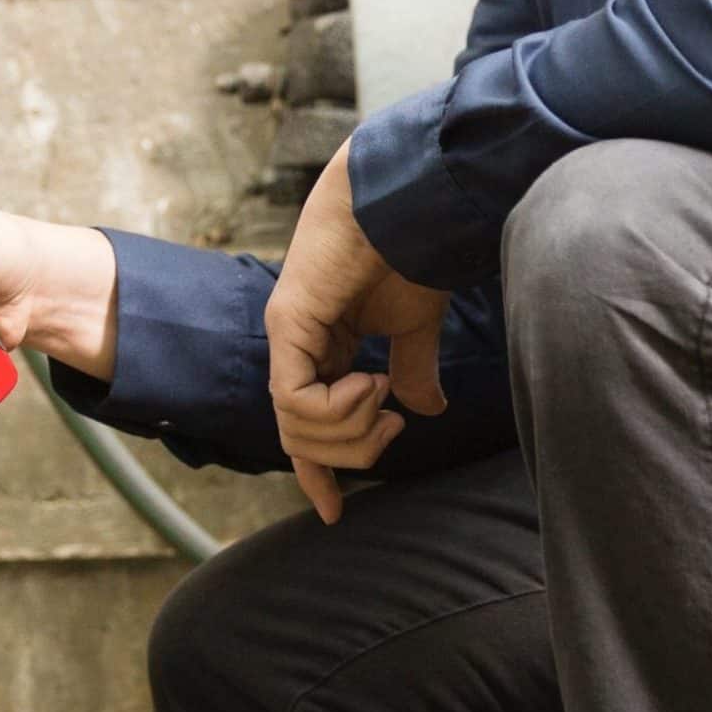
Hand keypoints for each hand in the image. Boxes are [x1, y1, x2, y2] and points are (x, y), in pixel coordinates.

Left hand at [265, 142, 449, 522]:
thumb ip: (412, 369)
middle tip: (392, 422)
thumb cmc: (409, 249)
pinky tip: (369, 381)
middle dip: (349, 453)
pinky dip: (336, 408)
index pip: (303, 424)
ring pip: (296, 427)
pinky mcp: (288, 324)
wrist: (406, 198)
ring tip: (383, 393)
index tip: (334, 513)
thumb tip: (424, 409)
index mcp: (321, 344)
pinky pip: (296, 400)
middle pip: (300, 439)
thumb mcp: (414, 326)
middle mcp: (295, 344)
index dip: (318, 472)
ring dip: (349, 429)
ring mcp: (288, 334)